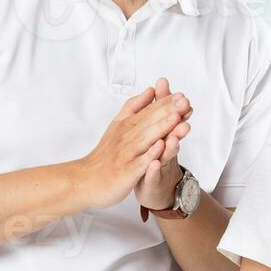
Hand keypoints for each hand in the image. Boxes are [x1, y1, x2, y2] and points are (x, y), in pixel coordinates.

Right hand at [75, 77, 192, 211]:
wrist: (86, 180)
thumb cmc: (105, 154)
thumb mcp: (118, 125)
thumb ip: (134, 107)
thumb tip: (150, 90)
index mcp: (127, 125)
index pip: (148, 111)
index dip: (165, 103)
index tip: (182, 95)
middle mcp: (127, 138)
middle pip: (149, 122)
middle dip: (167, 111)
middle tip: (184, 101)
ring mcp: (127, 155)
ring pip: (146, 139)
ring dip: (161, 128)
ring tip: (176, 118)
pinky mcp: (126, 172)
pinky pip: (140, 162)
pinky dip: (150, 154)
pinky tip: (161, 146)